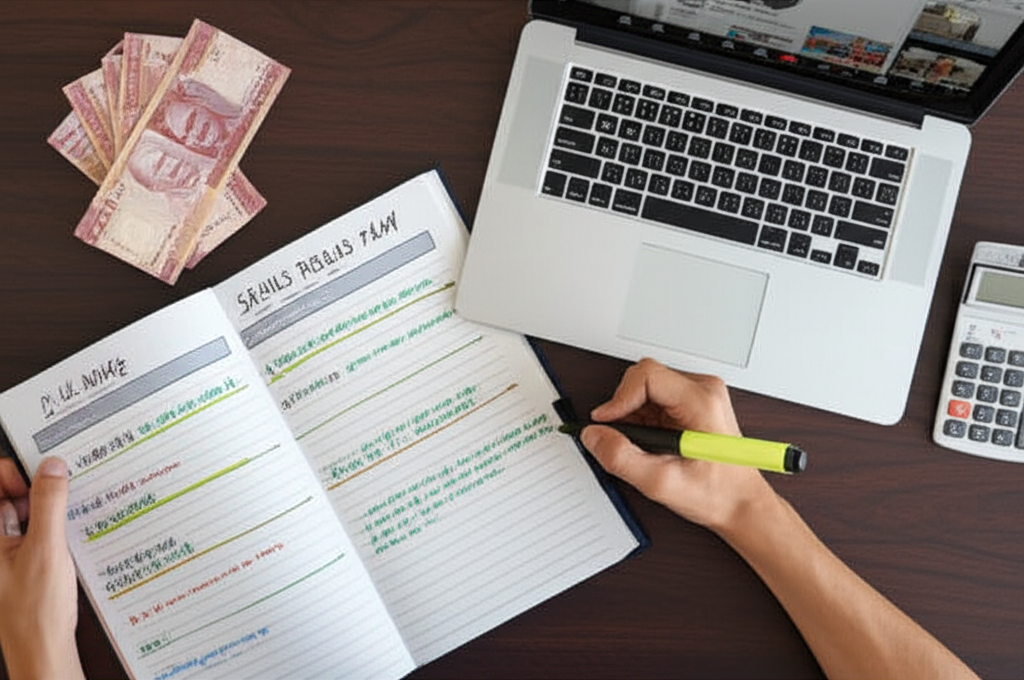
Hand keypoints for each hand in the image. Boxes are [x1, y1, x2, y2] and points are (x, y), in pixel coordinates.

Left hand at [0, 457, 84, 679]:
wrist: (42, 650)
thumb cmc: (35, 610)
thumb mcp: (46, 548)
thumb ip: (49, 503)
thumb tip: (53, 467)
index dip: (16, 474)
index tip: (41, 481)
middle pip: (10, 494)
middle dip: (39, 488)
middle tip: (66, 493)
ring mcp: (6, 551)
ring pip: (27, 512)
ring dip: (50, 509)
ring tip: (71, 517)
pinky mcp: (23, 560)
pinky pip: (37, 530)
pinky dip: (54, 527)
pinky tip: (71, 536)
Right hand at [580, 358, 775, 533]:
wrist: (741, 503)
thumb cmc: (717, 493)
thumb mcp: (662, 483)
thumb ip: (622, 458)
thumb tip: (594, 436)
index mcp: (702, 402)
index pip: (648, 375)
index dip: (619, 397)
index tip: (605, 421)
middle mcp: (703, 390)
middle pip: (644, 378)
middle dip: (624, 408)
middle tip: (621, 439)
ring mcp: (698, 394)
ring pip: (645, 388)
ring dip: (632, 415)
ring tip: (641, 446)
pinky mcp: (690, 401)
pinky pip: (653, 398)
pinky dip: (641, 419)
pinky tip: (650, 442)